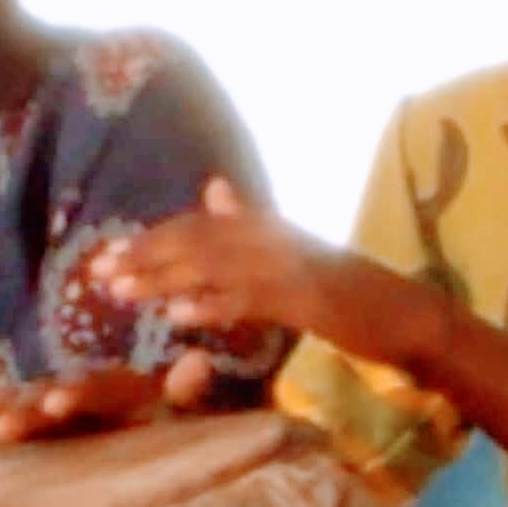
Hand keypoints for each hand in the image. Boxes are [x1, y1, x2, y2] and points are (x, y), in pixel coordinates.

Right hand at [0, 354, 222, 464]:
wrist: (139, 402)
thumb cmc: (160, 412)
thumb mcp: (178, 406)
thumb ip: (183, 390)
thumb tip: (198, 361)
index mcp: (106, 387)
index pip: (88, 389)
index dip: (71, 395)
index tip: (54, 403)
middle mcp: (66, 391)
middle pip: (36, 400)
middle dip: (17, 413)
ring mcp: (37, 406)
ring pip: (4, 411)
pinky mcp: (19, 424)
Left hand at [87, 179, 370, 341]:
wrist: (410, 314)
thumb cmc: (353, 294)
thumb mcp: (295, 255)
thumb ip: (251, 224)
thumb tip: (212, 189)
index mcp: (270, 229)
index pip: (200, 227)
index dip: (153, 239)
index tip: (109, 253)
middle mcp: (276, 239)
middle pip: (198, 241)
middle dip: (145, 256)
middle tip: (98, 272)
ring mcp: (293, 267)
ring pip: (216, 268)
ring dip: (164, 279)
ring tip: (120, 292)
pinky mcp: (308, 300)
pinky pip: (251, 300)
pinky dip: (213, 307)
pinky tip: (179, 317)